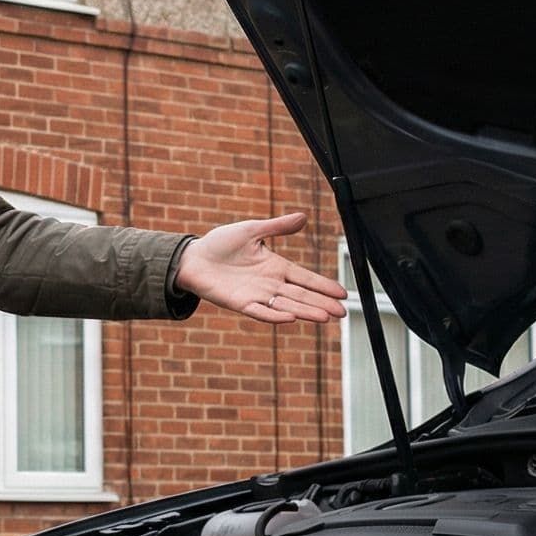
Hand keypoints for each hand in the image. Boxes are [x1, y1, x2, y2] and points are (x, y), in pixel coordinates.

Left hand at [177, 211, 347, 324]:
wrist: (193, 258)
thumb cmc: (220, 244)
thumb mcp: (252, 230)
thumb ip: (277, 227)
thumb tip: (303, 217)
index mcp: (275, 266)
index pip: (305, 278)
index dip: (323, 285)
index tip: (343, 293)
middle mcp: (269, 283)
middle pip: (301, 295)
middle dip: (322, 303)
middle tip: (342, 313)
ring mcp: (256, 295)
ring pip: (286, 305)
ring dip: (305, 311)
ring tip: (325, 317)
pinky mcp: (239, 303)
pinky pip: (259, 311)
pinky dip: (274, 315)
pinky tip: (291, 318)